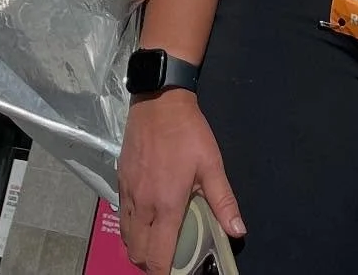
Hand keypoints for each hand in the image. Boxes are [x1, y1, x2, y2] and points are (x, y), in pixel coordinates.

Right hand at [118, 91, 244, 274]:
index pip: (157, 256)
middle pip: (137, 252)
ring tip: (155, 241)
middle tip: (166, 258)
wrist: (159, 100)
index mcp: (166, 206)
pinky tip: (144, 216)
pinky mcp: (120, 179)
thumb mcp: (212, 164)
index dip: (162, 273)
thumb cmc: (188, 133)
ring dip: (138, 246)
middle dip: (149, 263)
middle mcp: (142, 205)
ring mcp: (127, 192)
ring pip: (126, 236)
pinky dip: (130, 226)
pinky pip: (121, 214)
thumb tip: (238, 231)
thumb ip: (223, 201)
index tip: (172, 274)